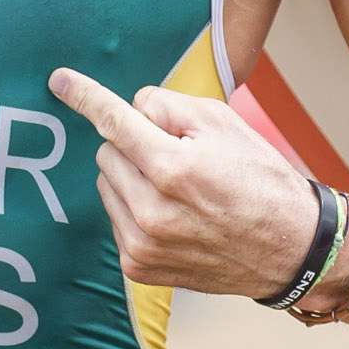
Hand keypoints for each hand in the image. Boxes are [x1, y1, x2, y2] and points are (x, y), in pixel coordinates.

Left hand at [48, 66, 319, 298]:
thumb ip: (168, 106)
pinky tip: (174, 215)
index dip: (84, 96)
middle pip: (107, 152)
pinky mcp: (139, 267)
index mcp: (173, 169)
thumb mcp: (224, 123)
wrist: (289, 248)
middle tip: (178, 157)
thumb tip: (130, 108)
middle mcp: (151, 211)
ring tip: (180, 190)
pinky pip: (115, 217)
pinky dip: (135, 208)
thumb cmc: (260, 179)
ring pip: (107, 184)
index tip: (59, 81)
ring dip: (131, 177)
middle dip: (133, 145)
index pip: (115, 121)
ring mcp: (142, 244)